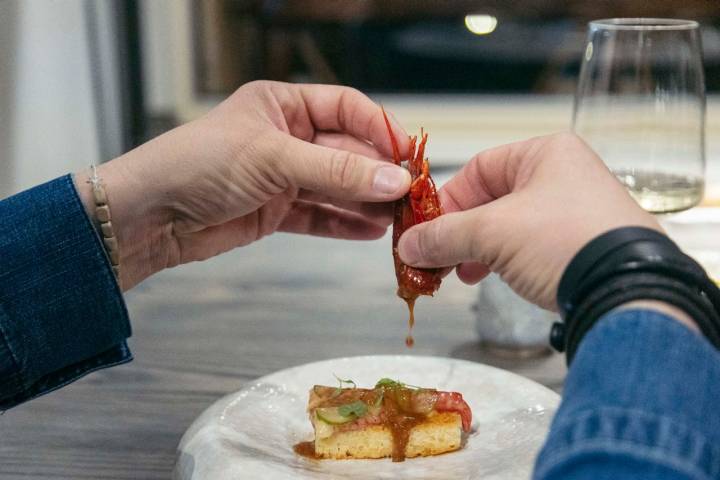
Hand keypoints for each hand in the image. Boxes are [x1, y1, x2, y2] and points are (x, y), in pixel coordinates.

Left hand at [75, 81, 410, 289]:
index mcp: (283, 105)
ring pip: (336, 187)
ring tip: (397, 221)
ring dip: (365, 203)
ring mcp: (282, 176)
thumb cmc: (200, 165)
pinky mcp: (276, 212)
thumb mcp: (274, 159)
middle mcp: (286, 138)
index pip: (346, 108)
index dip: (380, 130)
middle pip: (346, 152)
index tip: (408, 155)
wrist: (151, 215)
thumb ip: (336, 171)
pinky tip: (370, 233)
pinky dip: (343, 224)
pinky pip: (319, 216)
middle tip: (408, 197)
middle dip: (376, 174)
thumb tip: (393, 181)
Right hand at [397, 133, 661, 309]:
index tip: (424, 230)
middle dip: (459, 231)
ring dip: (477, 249)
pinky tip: (488, 278)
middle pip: (491, 199)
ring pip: (508, 225)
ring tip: (459, 274)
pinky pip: (528, 244)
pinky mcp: (580, 243)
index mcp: (545, 154)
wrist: (624, 290)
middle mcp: (563, 175)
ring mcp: (574, 210)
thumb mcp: (492, 233)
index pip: (478, 170)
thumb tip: (408, 247)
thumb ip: (444, 236)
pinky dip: (502, 259)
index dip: (446, 201)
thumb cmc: (562, 241)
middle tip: (436, 256)